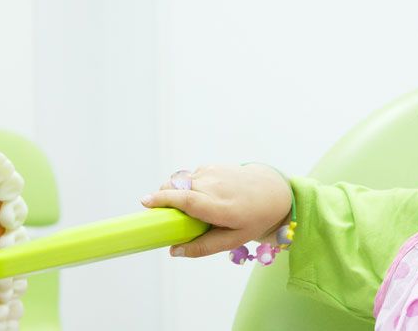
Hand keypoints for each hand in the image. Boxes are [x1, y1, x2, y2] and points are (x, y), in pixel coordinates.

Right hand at [141, 164, 291, 257]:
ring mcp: (213, 173)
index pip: (185, 200)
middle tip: (160, 213)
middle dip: (162, 197)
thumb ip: (203, 247)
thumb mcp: (233, 240)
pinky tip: (201, 195)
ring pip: (179, 180)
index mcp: (219, 207)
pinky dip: (187, 186)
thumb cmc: (253, 219)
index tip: (145, 203)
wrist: (273, 191)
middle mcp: (214, 186)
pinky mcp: (211, 166)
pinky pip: (189, 176)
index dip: (163, 200)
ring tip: (187, 207)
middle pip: (175, 187)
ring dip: (174, 192)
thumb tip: (174, 251)